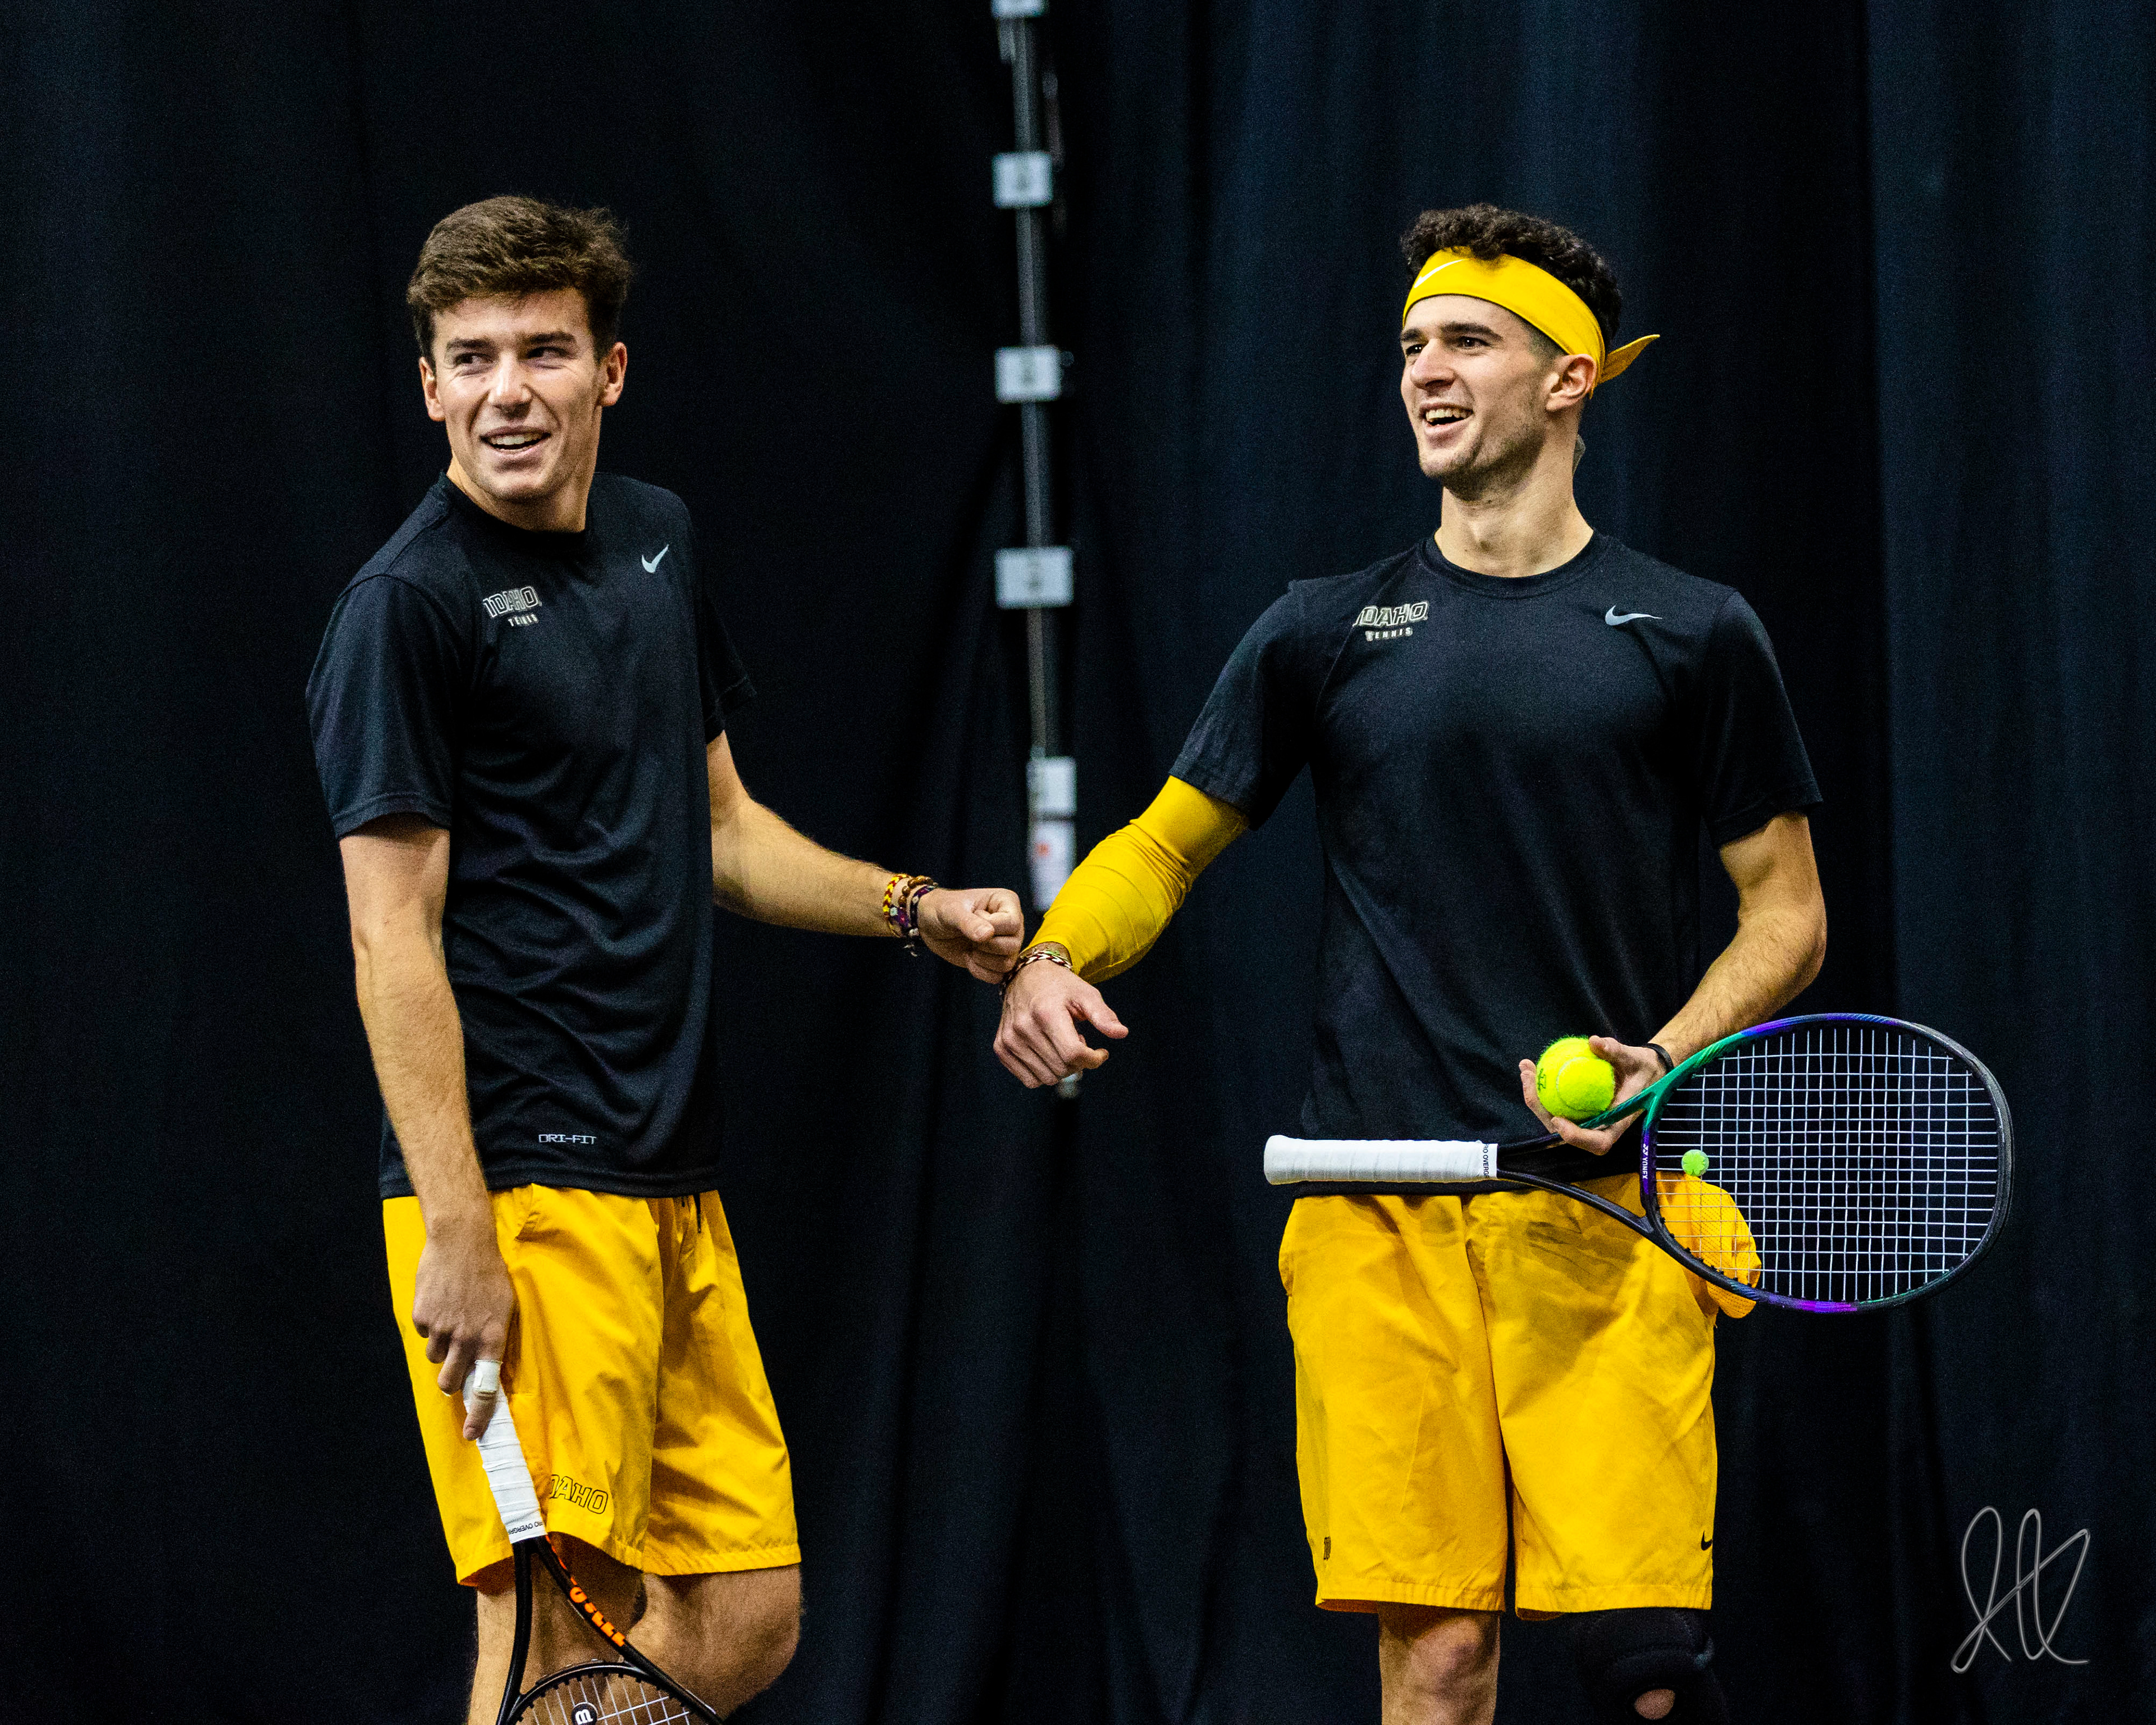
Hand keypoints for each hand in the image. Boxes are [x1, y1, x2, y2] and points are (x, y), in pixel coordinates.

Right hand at [412, 1216, 515, 1439]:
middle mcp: (467, 1337)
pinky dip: (431, 1325)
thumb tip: (485, 1367)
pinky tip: (441, 1303)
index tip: (472, 1434)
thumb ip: (494, 1339)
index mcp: (492, 1337)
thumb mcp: (505, 1306)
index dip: (479, 1415)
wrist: (463, 1242)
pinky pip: (424, 1334)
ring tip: (453, 1319)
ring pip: (435, 1358)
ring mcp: (442, 1328)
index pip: (486, 1387)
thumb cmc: (489, 1274)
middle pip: (450, 1382)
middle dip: (451, 1382)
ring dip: (442, 1348)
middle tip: (455, 1366)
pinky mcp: (422, 1317)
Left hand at [918, 886, 1025, 980]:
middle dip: (986, 946)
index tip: (974, 917)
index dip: (992, 928)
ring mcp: (1006, 943)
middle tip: (969, 936)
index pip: (1012, 923)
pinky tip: (969, 957)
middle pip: (1013, 945)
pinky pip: (997, 976)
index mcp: (1006, 902)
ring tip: (969, 946)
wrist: (931, 923)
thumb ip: (969, 922)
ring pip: (1007, 963)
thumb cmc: (943, 908)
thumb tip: (988, 935)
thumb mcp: (951, 911)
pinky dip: (980, 970)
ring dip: (982, 959)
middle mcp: (1012, 923)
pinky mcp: (997, 960)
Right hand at [994, 955, 1127, 1086]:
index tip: (1102, 1052)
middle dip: (1078, 1062)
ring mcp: (1010, 1039)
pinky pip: (1029, 1080)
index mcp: (1046, 1013)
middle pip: (1062, 1069)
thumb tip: (1121, 1033)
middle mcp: (1024, 1027)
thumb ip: (1103, 1015)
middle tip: (1079, 1041)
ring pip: (1046, 1078)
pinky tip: (1048, 1053)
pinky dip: (1044, 1073)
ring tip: (1061, 1045)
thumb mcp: (1086, 994)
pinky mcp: (1001, 1047)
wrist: (1026, 976)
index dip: (1094, 1059)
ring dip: (1061, 1068)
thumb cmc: (1061, 987)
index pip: (1073, 1054)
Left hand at [1516, 1035, 1664, 1156]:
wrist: (1643, 1070)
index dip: (1576, 1137)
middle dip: (1541, 1109)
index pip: (1597, 1142)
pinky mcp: (1576, 1109)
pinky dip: (1542, 1086)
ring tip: (1526, 1069)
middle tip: (1529, 1081)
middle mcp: (1597, 1126)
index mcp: (1616, 1124)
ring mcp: (1584, 1119)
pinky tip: (1531, 1066)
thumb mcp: (1635, 1058)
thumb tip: (1594, 1041)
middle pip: (1564, 1131)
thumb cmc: (1643, 1068)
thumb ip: (1616, 1051)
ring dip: (1535, 1095)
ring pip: (1554, 1115)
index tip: (1559, 1120)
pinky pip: (1555, 1101)